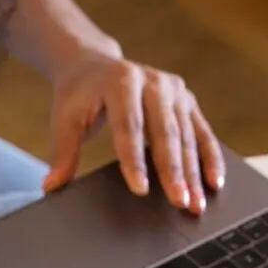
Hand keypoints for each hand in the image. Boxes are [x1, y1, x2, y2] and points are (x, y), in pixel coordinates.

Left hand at [44, 52, 224, 212]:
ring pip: (187, 135)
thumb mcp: (65, 118)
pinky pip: (202, 130)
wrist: (93, 64)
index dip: (134, 159)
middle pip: (165, 131)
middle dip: (173, 171)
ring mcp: (173, 88)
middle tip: (179, 202)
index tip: (140, 190)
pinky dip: (210, 157)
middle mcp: (152, 81)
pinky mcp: (186, 98)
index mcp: (120, 81)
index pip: (129, 125)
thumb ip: (63, 152)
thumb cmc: (78, 96)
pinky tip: (215, 182)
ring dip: (194, 171)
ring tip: (195, 203)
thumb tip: (52, 187)